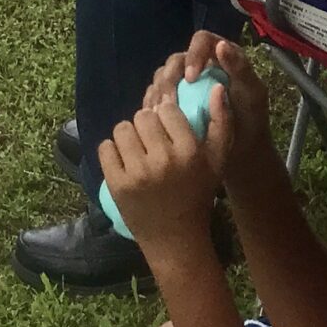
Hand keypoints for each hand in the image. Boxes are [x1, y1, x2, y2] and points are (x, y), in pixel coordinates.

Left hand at [99, 96, 227, 262]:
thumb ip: (221, 122)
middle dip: (145, 126)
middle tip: (150, 142)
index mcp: (189, 151)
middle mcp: (164, 160)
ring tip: (137, 152)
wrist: (176, 240)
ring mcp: (138, 173)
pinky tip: (124, 163)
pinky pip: (105, 148)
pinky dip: (112, 153)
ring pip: (122, 129)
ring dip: (128, 137)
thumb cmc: (198, 195)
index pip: (166, 109)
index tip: (167, 130)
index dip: (165, 117)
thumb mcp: (217, 161)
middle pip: (142, 116)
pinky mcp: (117, 184)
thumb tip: (215, 86)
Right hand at [148, 35, 271, 187]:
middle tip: (170, 102)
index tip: (190, 78)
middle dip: (170, 78)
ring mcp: (184, 83)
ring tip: (161, 114)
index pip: (202, 41)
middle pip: (176, 60)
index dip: (193, 54)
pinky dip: (153, 106)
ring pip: (162, 77)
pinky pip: (155, 97)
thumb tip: (220, 45)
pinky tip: (155, 120)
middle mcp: (200, 65)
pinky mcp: (173, 100)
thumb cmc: (252, 119)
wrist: (243, 151)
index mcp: (220, 55)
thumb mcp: (253, 93)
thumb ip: (240, 67)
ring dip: (159, 93)